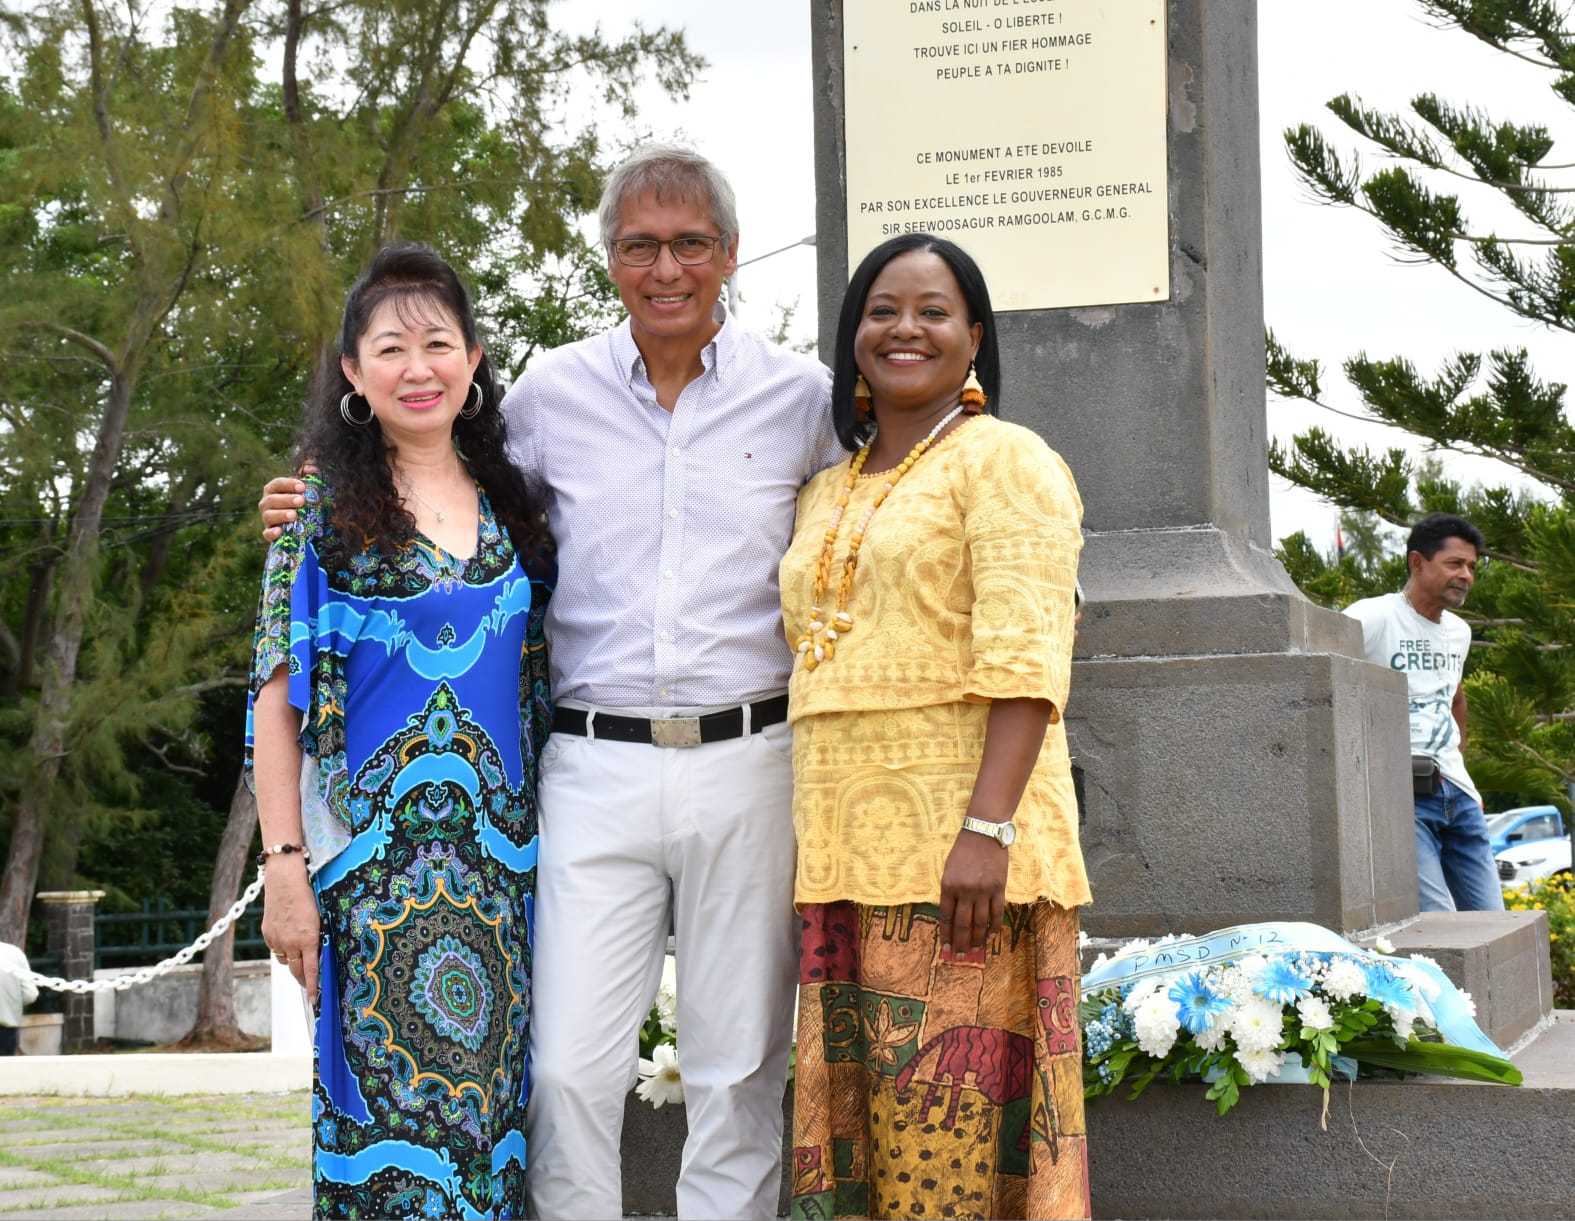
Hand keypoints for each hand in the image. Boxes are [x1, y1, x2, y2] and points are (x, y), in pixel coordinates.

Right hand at [259, 464, 316, 541]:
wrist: (300, 525)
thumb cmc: (301, 503)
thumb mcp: (305, 490)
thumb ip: (308, 476)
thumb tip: (312, 467)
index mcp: (273, 490)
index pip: (277, 484)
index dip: (288, 484)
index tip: (302, 487)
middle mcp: (267, 503)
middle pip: (272, 499)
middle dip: (286, 499)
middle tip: (301, 501)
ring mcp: (267, 519)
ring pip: (268, 516)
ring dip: (280, 515)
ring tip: (294, 515)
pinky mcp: (269, 534)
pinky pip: (266, 534)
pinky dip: (271, 533)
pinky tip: (279, 532)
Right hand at [261, 861, 320, 1004]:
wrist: (285, 880)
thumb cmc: (308, 896)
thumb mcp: (319, 918)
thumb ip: (318, 938)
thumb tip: (319, 954)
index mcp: (308, 939)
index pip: (311, 970)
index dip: (313, 987)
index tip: (315, 1001)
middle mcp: (290, 943)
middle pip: (296, 971)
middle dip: (303, 979)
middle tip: (309, 985)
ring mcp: (276, 939)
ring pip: (285, 960)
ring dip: (293, 961)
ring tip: (299, 953)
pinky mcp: (267, 934)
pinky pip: (276, 949)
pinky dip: (283, 948)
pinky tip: (288, 937)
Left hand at [938, 829, 1007, 960]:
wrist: (984, 833)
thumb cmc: (963, 852)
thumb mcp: (949, 871)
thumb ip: (950, 893)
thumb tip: (951, 919)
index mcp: (948, 886)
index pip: (946, 917)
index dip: (946, 935)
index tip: (946, 949)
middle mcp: (965, 890)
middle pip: (963, 924)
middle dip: (961, 943)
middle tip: (960, 956)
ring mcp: (983, 891)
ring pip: (980, 923)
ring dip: (977, 940)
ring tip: (975, 951)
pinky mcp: (999, 889)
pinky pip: (997, 914)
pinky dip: (993, 928)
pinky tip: (989, 937)